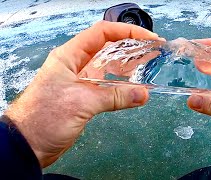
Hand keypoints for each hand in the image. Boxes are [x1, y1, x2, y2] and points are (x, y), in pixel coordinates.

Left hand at [5, 21, 161, 167]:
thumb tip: (143, 94)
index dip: (126, 31)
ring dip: (129, 66)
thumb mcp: (82, 102)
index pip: (101, 33)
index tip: (147, 37)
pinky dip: (123, 86)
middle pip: (108, 48)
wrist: (28, 144)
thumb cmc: (46, 117)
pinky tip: (136, 88)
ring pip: (109, 67)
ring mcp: (81, 81)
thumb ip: (115, 96)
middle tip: (153, 51)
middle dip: (131, 47)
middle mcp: (76, 64)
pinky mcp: (85, 96)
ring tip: (149, 65)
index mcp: (70, 56)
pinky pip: (108, 86)